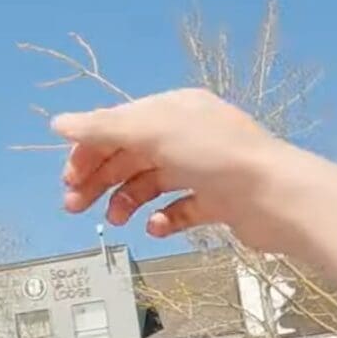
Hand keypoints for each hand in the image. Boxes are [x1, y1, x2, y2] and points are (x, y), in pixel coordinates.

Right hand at [48, 89, 311, 253]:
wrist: (277, 197)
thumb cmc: (216, 157)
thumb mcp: (154, 133)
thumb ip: (103, 128)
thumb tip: (58, 123)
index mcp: (173, 110)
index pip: (118, 126)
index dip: (89, 150)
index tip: (68, 179)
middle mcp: (187, 135)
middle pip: (130, 156)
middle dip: (100, 179)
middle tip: (75, 207)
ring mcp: (203, 169)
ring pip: (151, 184)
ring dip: (127, 200)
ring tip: (117, 220)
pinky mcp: (217, 201)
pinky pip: (180, 209)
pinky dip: (164, 219)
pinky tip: (157, 227)